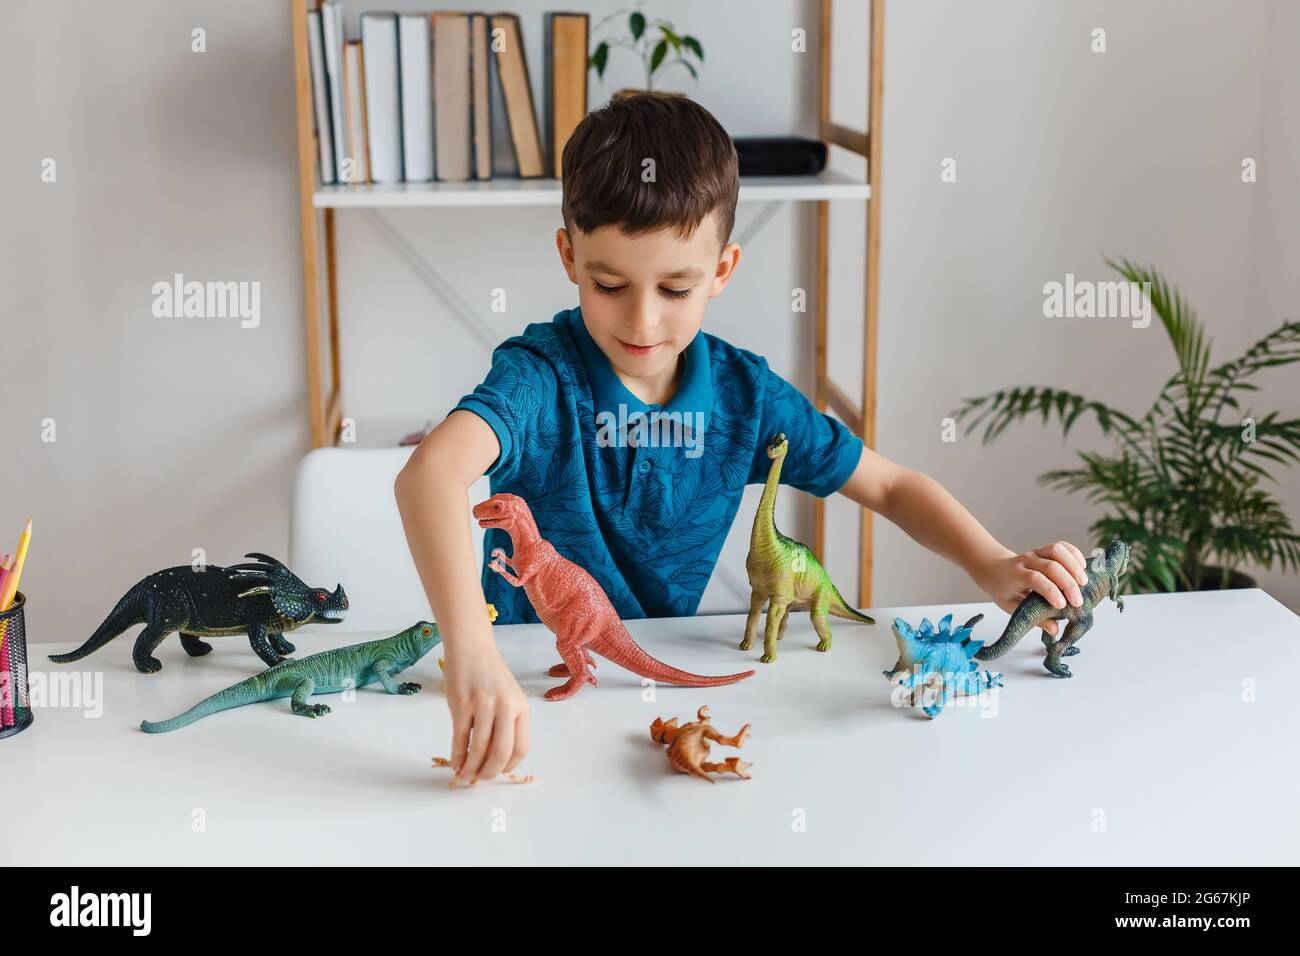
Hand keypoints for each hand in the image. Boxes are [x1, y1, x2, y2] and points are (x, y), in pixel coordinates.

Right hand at [442, 643, 529, 783]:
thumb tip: (495, 759)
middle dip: (490, 772)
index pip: (521, 748)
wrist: (471, 648)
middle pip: (501, 752)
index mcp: (521, 708)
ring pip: (479, 748)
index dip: (509, 766)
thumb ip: (506, 724)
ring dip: (471, 767)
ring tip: (465, 774)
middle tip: (480, 779)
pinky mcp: (462, 705)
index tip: (499, 772)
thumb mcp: (508, 697)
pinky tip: (455, 763)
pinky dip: (457, 756)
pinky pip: (460, 738)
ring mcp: (484, 706)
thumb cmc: (489, 674)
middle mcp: (506, 707)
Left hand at [973, 541, 1088, 636]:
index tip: (1062, 605)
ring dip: (1073, 565)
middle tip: (1078, 601)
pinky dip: (1074, 553)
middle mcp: (1026, 561)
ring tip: (1083, 582)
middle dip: (1067, 583)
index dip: (1050, 590)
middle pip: (1050, 566)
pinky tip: (1083, 567)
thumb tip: (1054, 630)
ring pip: (1056, 550)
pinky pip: (1061, 546)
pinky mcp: (1044, 549)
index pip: (1034, 578)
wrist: (993, 569)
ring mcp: (1035, 552)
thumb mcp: (1010, 606)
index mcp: (1015, 575)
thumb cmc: (1003, 590)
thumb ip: (1032, 617)